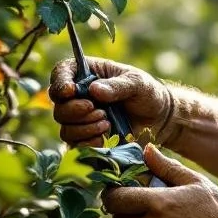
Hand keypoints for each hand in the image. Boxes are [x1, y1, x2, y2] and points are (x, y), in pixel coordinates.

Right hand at [49, 57, 171, 147]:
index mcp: (87, 74)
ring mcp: (81, 119)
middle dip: (74, 110)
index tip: (71, 90)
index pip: (61, 72)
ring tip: (107, 124)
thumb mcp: (137, 83)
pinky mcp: (87, 138)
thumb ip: (117, 85)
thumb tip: (94, 89)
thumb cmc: (147, 93)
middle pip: (58, 105)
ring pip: (65, 127)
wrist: (160, 119)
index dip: (60, 82)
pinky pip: (75, 144)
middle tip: (99, 111)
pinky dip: (87, 142)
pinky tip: (103, 138)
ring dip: (83, 127)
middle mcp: (79, 96)